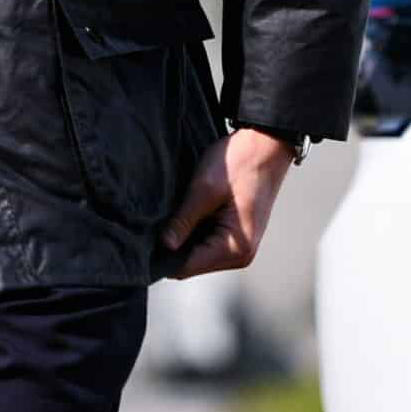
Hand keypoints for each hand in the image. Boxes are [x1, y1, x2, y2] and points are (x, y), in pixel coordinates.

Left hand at [158, 126, 299, 278]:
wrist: (267, 144)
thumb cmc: (241, 162)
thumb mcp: (204, 189)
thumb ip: (182, 221)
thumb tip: (163, 245)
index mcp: (235, 248)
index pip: (186, 267)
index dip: (162, 255)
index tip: (143, 238)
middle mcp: (240, 255)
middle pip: (191, 263)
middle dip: (172, 245)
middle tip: (154, 220)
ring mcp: (240, 245)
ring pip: (198, 252)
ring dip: (183, 236)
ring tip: (173, 212)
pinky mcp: (237, 234)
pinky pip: (208, 241)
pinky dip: (194, 229)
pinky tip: (187, 210)